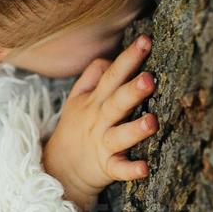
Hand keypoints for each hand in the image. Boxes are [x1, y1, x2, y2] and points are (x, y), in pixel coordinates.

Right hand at [41, 35, 158, 211]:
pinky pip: (118, 169)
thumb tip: (110, 58)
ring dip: (135, 129)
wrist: (60, 167)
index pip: (112, 75)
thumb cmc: (77, 126)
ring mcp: (102, 144)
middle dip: (132, 90)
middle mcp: (99, 119)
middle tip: (149, 79)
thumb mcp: (78, 98)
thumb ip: (93, 75)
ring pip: (120, 135)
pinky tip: (144, 168)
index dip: (128, 58)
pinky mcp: (106, 167)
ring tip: (152, 121)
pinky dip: (130, 170)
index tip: (146, 41)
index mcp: (95, 100)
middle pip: (116, 102)